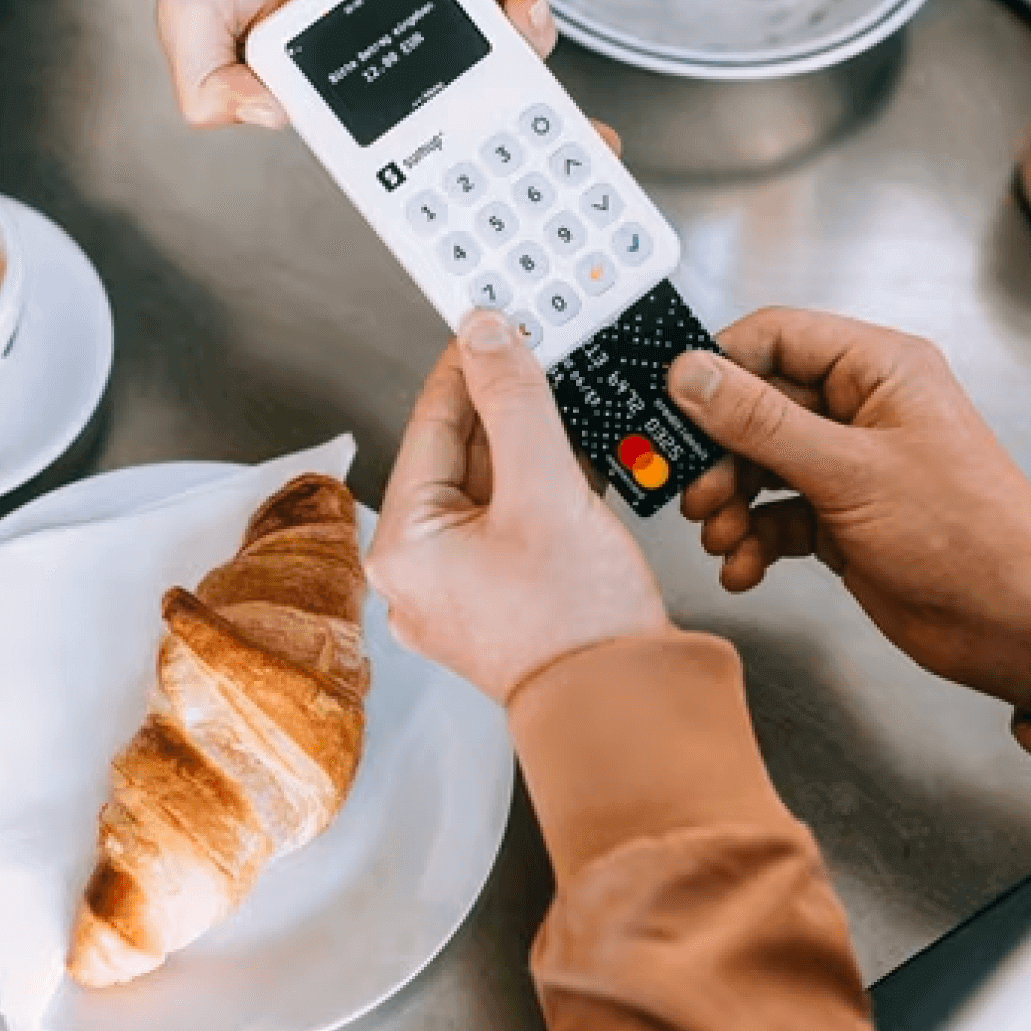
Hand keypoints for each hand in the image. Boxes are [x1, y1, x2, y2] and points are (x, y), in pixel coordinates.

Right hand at [147, 0, 559, 129]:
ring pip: (481, 35)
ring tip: (522, 1)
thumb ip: (209, 83)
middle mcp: (375, 59)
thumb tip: (270, 115)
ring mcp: (401, 9)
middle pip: (463, 96)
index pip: (403, 146)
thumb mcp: (185, 24)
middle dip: (525, 106)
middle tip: (564, 112)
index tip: (506, 172)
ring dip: (519, 25)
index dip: (457, 167)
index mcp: (329, 93)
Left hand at [369, 311, 670, 702]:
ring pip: (496, 489)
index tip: (493, 320)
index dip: (467, 365)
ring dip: (535, 445)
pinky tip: (584, 460)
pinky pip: (519, 524)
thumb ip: (514, 403)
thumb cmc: (577, 625)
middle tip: (543, 351)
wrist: (629, 710)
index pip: (429, 425)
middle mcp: (420, 574)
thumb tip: (485, 335)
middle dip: (509, 406)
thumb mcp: (544, 489)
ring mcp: (462, 592)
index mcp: (402, 548)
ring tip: (571, 402)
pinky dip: (549, 489)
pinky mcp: (506, 603)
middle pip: (462, 456)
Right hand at [666, 309, 1030, 714]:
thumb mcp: (850, 472)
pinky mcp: (842, 518)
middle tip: (693, 492)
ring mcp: (851, 466)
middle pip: (757, 407)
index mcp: (879, 370)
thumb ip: (762, 422)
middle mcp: (862, 409)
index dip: (720, 367)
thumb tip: (693, 375)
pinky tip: (744, 566)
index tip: (672, 404)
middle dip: (719, 454)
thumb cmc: (968, 536)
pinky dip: (752, 540)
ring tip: (721, 536)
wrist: (1016, 625)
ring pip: (759, 465)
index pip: (777, 338)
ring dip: (730, 503)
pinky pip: (775, 515)